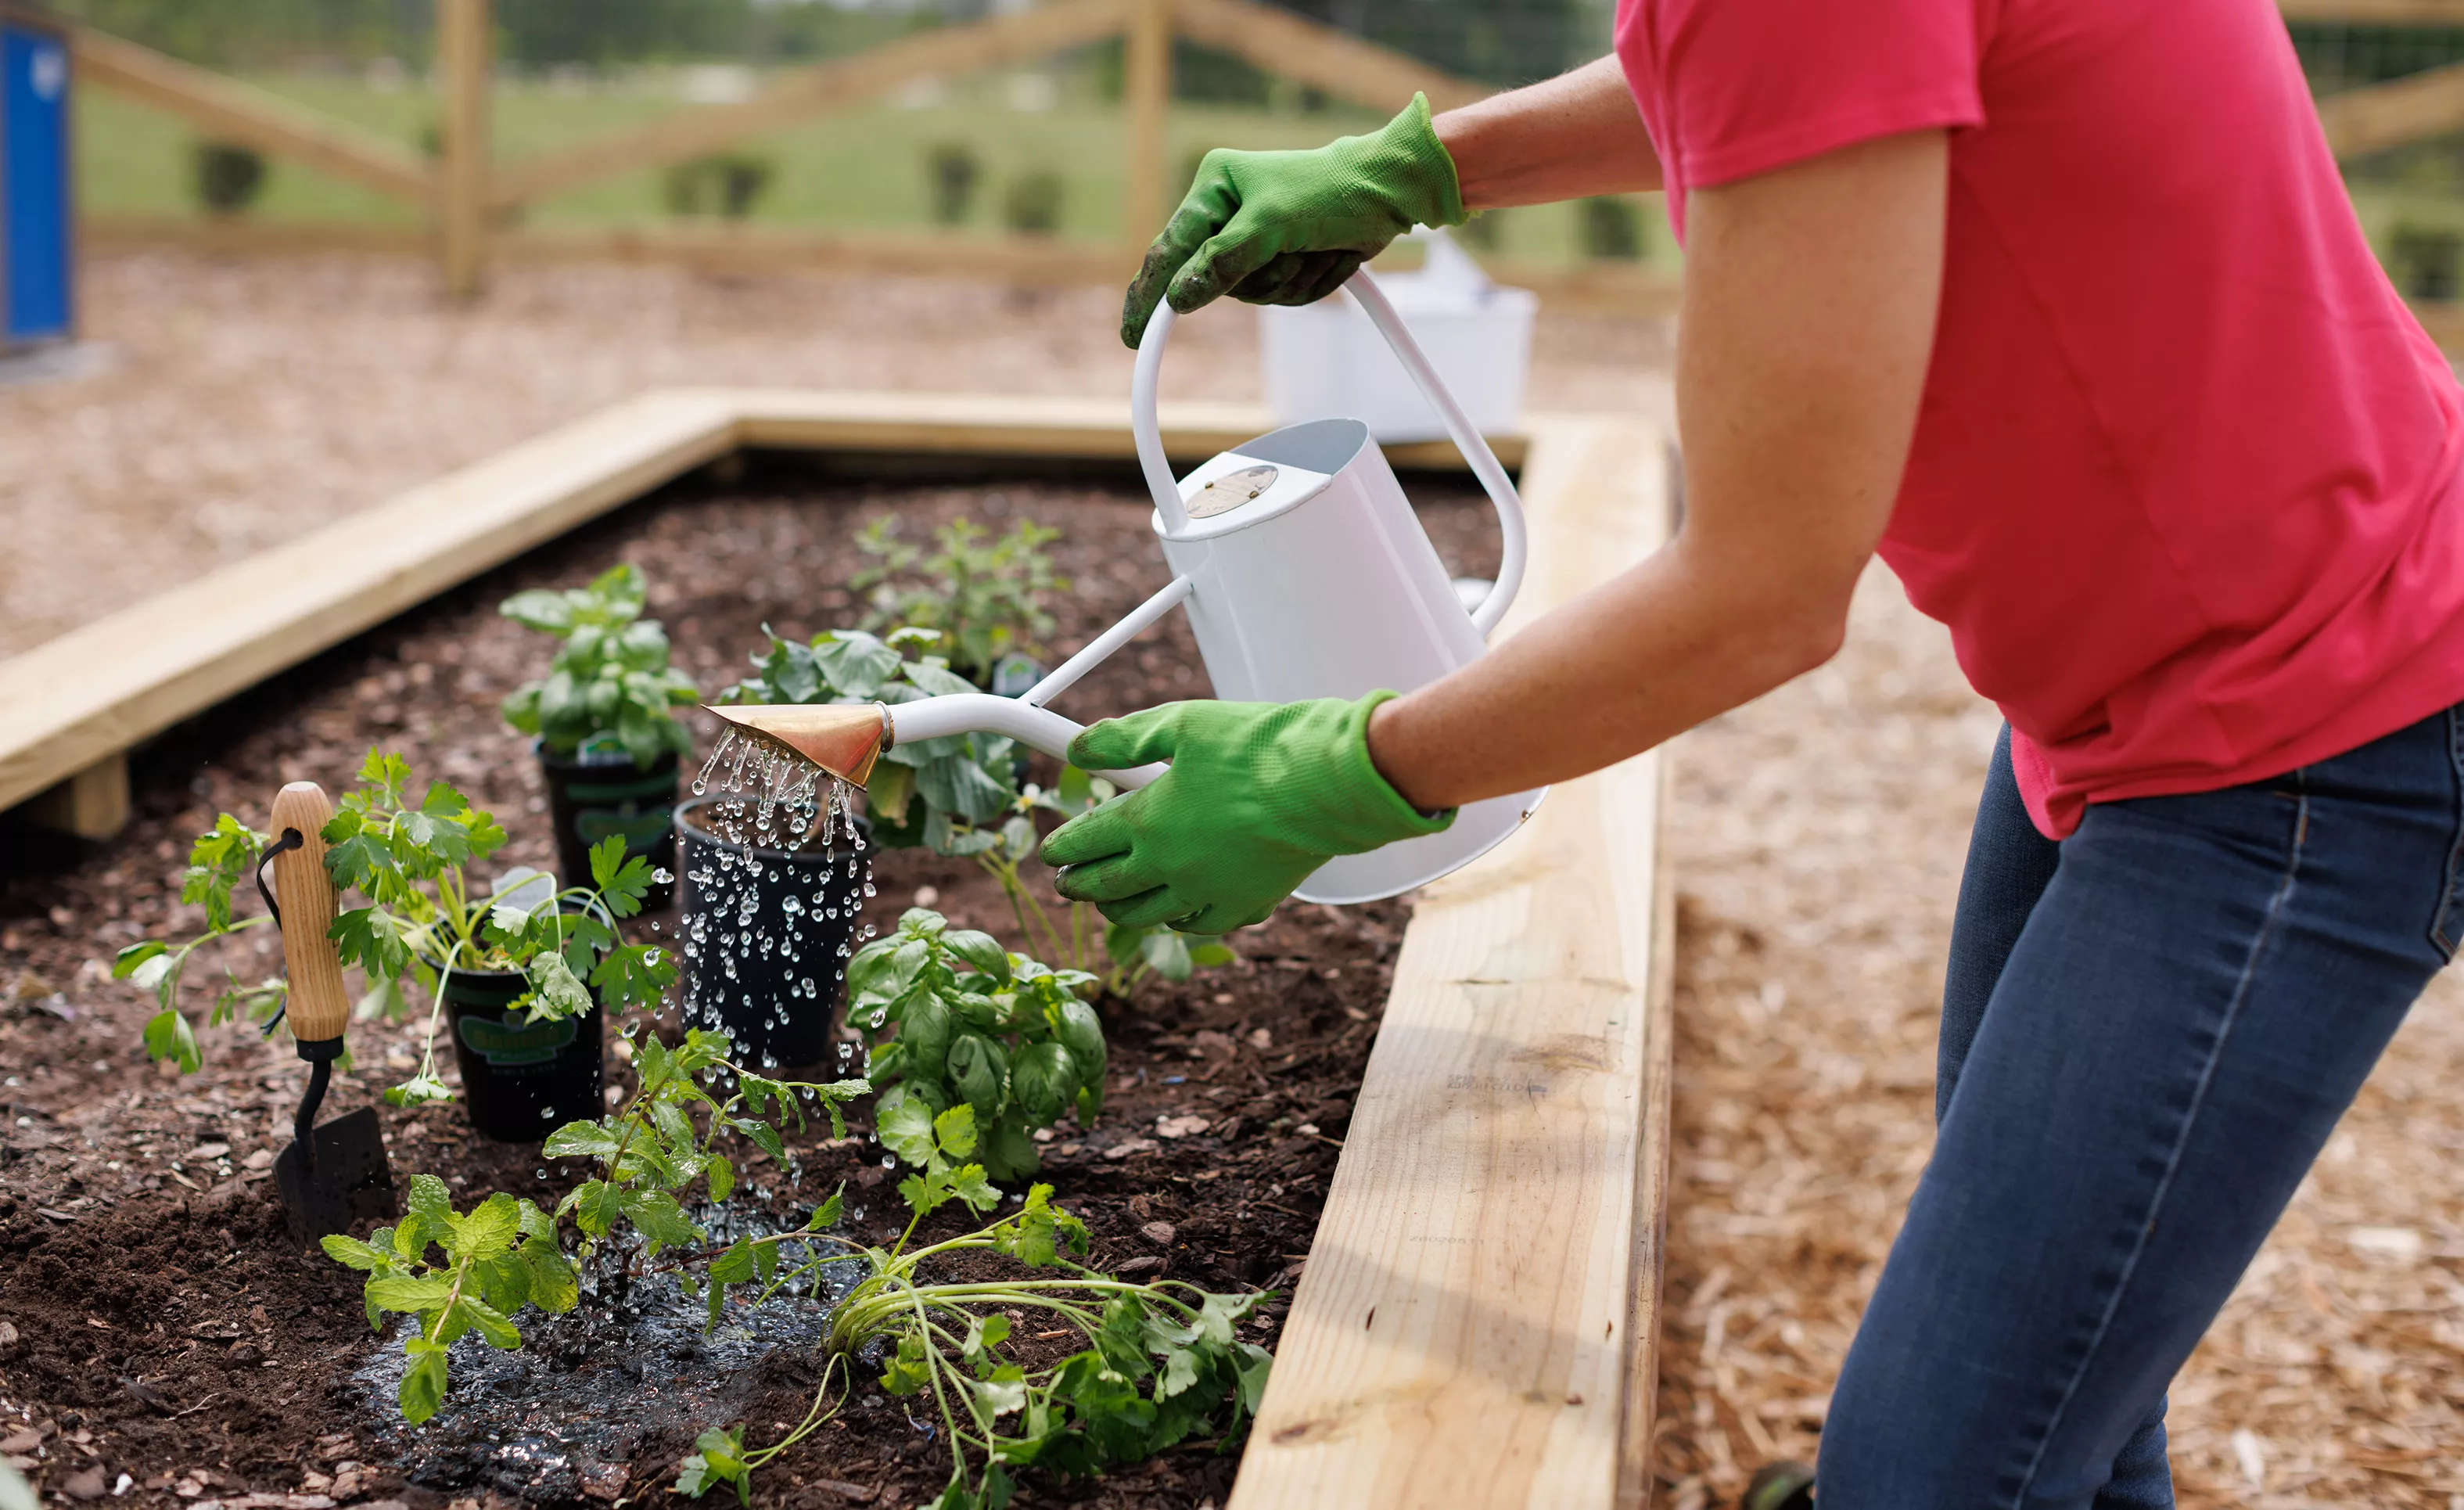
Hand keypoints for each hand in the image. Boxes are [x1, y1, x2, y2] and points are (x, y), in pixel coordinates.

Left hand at [1040, 694, 1451, 932]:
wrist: (1327, 783)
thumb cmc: (1258, 748)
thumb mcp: (1181, 723)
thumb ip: (1123, 738)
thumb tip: (1078, 750)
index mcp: (1148, 820)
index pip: (1085, 841)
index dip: (1062, 847)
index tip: (1051, 852)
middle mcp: (1171, 866)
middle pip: (1107, 886)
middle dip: (1079, 885)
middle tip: (1067, 883)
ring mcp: (1209, 890)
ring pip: (1149, 915)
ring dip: (1120, 910)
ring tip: (1111, 904)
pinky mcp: (1248, 902)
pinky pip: (1202, 923)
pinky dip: (1180, 922)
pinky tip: (1177, 916)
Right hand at [1119, 93, 1464, 347]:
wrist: (1392, 194)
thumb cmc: (1333, 191)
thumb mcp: (1273, 223)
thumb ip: (1223, 260)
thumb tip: (1179, 296)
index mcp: (1213, 188)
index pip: (1169, 251)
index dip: (1150, 295)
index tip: (1134, 337)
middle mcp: (1229, 213)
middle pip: (1215, 282)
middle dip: (1258, 277)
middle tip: (1292, 252)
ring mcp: (1257, 240)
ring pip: (1253, 295)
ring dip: (1290, 281)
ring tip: (1316, 248)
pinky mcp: (1284, 260)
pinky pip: (1282, 297)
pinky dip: (1309, 285)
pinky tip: (1327, 256)